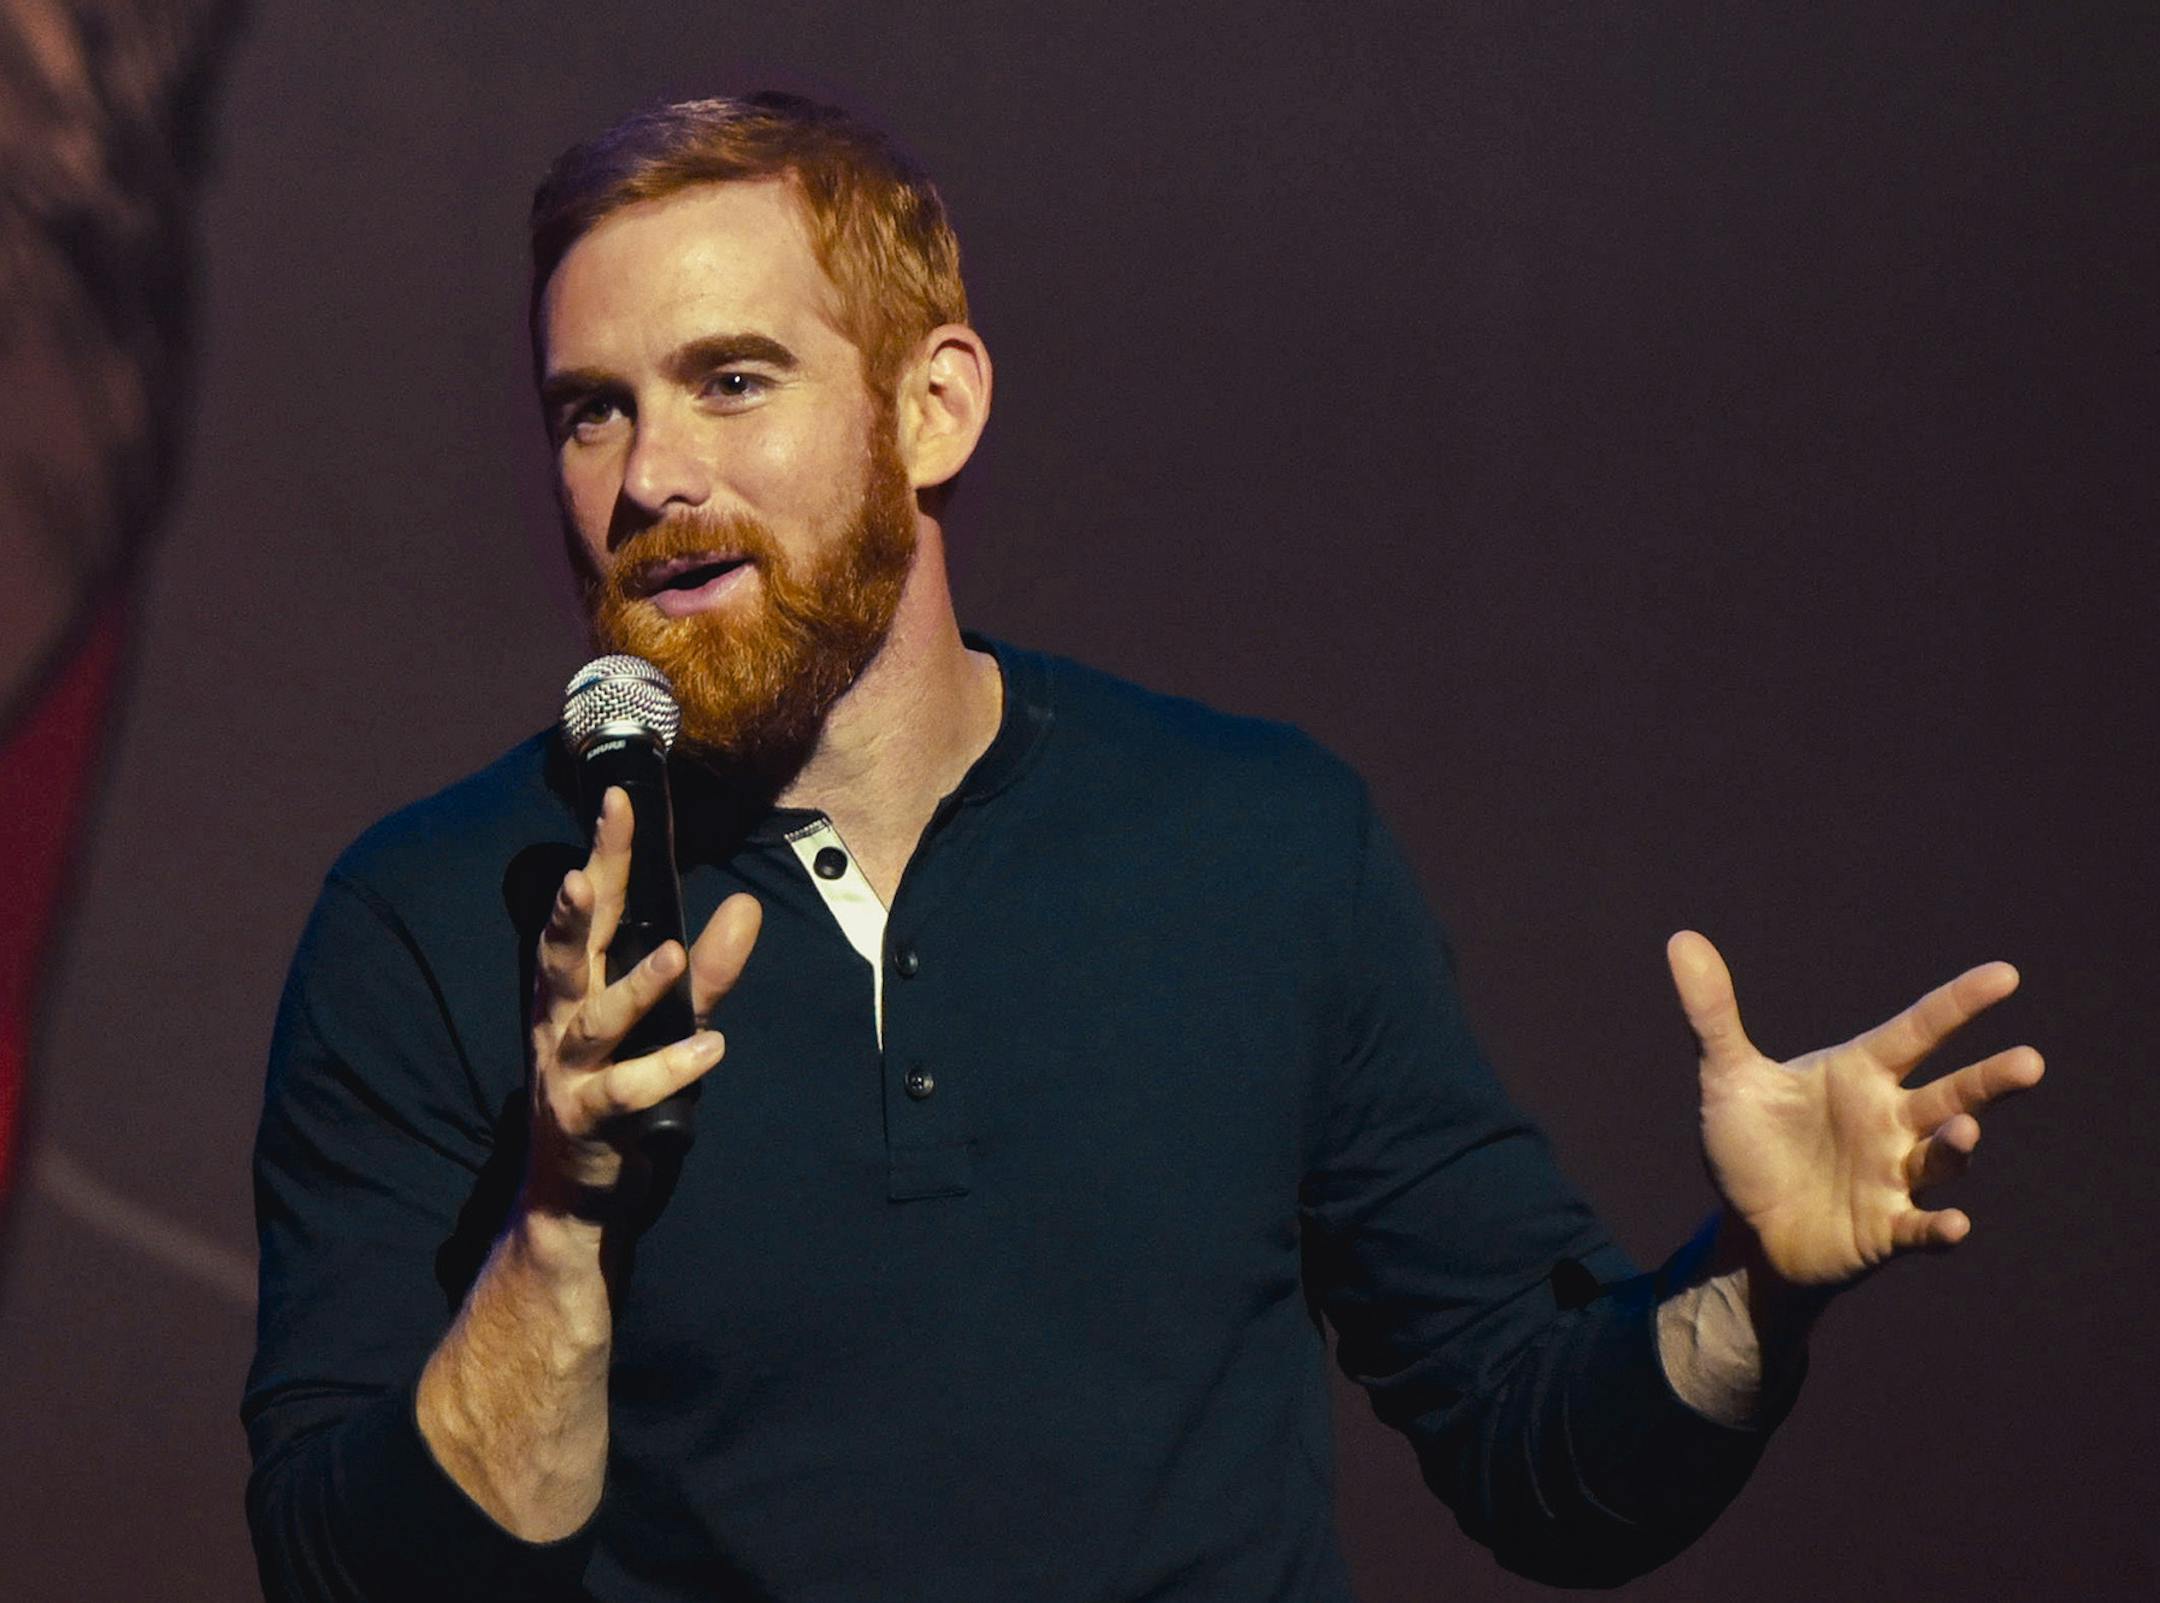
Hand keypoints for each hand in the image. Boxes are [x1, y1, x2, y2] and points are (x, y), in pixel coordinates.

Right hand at [524, 785, 762, 1213]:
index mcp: (574, 986)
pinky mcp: (588, 1120)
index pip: (588, 909)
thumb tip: (747, 907)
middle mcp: (560, 1021)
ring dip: (634, 988)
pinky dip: (668, 1070)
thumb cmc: (618, 1091)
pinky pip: (627, 1092)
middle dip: (571, 912)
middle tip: (583, 872)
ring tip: (675, 954)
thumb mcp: (668, 1023)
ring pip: (595, 1023)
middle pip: (562, 956)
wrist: (573, 1195)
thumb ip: (709, 970)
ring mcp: (568, 1072)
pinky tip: (711, 1047)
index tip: (616, 799)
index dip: (600, 855)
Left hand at [1666, 930, 2042, 1291]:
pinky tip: (1954, 1227)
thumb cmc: (1753, 1146)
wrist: (1748, 1227)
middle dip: (1990, 1080)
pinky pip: (1920, 1229)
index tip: (2005, 975)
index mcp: (1861, 1075)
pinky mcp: (1884, 1229)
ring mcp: (1893, 1177)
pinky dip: (1938, 1229)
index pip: (1917, 1031)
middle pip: (1952, 1094)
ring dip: (1958, 1147)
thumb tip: (1681, 940)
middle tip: (2030, 1063)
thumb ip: (1713, 1014)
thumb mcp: (1727, 1078)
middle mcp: (1890, 1122)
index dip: (1959, 1003)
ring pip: (1942, 1159)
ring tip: (1965, 1131)